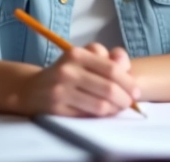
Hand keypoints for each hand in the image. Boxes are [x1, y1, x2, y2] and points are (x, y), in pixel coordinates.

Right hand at [19, 43, 140, 116]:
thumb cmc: (67, 72)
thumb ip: (108, 58)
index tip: (136, 91)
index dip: (128, 82)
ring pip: (100, 105)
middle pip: (108, 88)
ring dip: (115, 109)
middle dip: (124, 98)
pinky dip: (101, 116)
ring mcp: (61, 91)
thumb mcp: (85, 58)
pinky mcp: (57, 109)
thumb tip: (126, 65)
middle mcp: (68, 71)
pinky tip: (104, 113)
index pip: (111, 69)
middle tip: (129, 103)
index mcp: (77, 54)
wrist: (33, 89)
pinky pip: (88, 115)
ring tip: (118, 108)